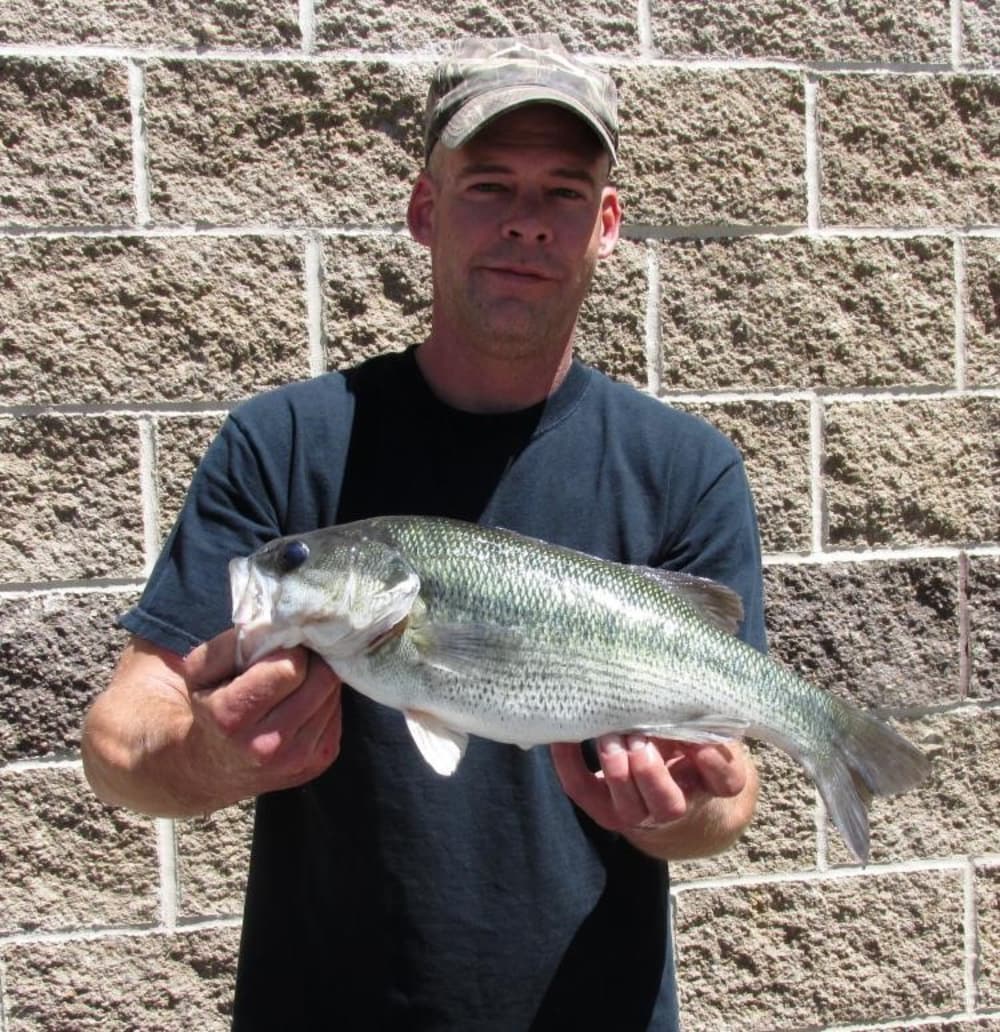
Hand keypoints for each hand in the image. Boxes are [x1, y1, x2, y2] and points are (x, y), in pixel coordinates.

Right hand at [184, 628, 342, 799]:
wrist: (215, 767)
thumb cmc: (210, 707)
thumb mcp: (200, 672)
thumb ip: (231, 644)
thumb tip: (274, 626)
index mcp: (232, 718)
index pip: (290, 667)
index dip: (290, 650)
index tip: (281, 650)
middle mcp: (267, 745)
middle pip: (321, 679)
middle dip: (310, 662)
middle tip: (296, 660)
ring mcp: (297, 758)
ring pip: (333, 694)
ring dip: (319, 681)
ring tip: (297, 682)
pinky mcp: (320, 761)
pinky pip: (338, 713)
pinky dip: (325, 701)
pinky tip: (303, 703)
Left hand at [550, 734, 755, 858]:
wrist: (666, 788)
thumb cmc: (684, 745)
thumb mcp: (700, 728)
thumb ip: (697, 716)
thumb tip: (678, 691)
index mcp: (710, 783)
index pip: (724, 782)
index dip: (714, 762)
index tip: (700, 739)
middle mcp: (676, 806)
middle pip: (667, 804)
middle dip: (649, 769)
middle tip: (638, 736)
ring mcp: (639, 813)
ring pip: (628, 807)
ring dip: (615, 768)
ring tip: (608, 737)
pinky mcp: (604, 809)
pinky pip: (583, 791)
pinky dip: (570, 764)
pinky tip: (565, 737)